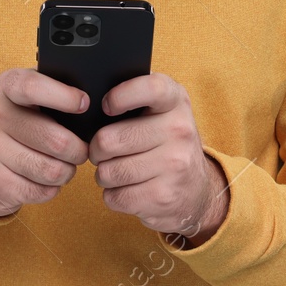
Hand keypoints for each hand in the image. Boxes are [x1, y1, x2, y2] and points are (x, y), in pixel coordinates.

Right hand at [0, 68, 90, 217]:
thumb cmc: (12, 125)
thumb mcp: (22, 98)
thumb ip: (51, 90)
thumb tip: (94, 98)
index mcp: (5, 87)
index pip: (33, 87)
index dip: (64, 97)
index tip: (84, 104)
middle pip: (56, 140)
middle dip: (79, 150)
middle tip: (80, 151)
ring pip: (53, 170)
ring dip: (67, 172)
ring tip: (64, 166)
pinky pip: (43, 191)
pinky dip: (52, 189)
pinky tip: (46, 180)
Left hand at [89, 73, 227, 247]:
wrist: (197, 190)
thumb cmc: (166, 143)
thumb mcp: (162, 112)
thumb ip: (135, 99)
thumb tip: (89, 103)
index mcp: (176, 102)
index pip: (150, 88)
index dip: (120, 96)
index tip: (106, 107)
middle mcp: (179, 131)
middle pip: (109, 140)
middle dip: (96, 150)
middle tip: (103, 151)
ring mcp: (174, 165)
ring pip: (108, 172)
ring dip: (103, 174)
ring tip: (116, 171)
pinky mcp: (164, 197)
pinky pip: (114, 197)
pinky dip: (112, 195)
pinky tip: (126, 189)